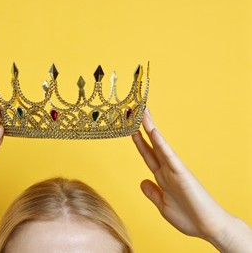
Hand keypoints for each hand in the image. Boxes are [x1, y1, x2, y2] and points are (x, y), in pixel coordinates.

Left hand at [132, 109, 251, 251]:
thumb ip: (152, 192)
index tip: (130, 127)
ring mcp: (174, 170)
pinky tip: (153, 132)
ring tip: (143, 112)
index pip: (147, 154)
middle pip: (152, 144)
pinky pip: (169, 156)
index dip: (138, 141)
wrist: (208, 228)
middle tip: (135, 110)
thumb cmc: (188, 217)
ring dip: (150, 128)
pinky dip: (161, 144)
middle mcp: (167, 169)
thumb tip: (142, 181)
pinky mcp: (182, 174)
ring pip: (159, 145)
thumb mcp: (162, 205)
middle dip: (142, 128)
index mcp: (161, 176)